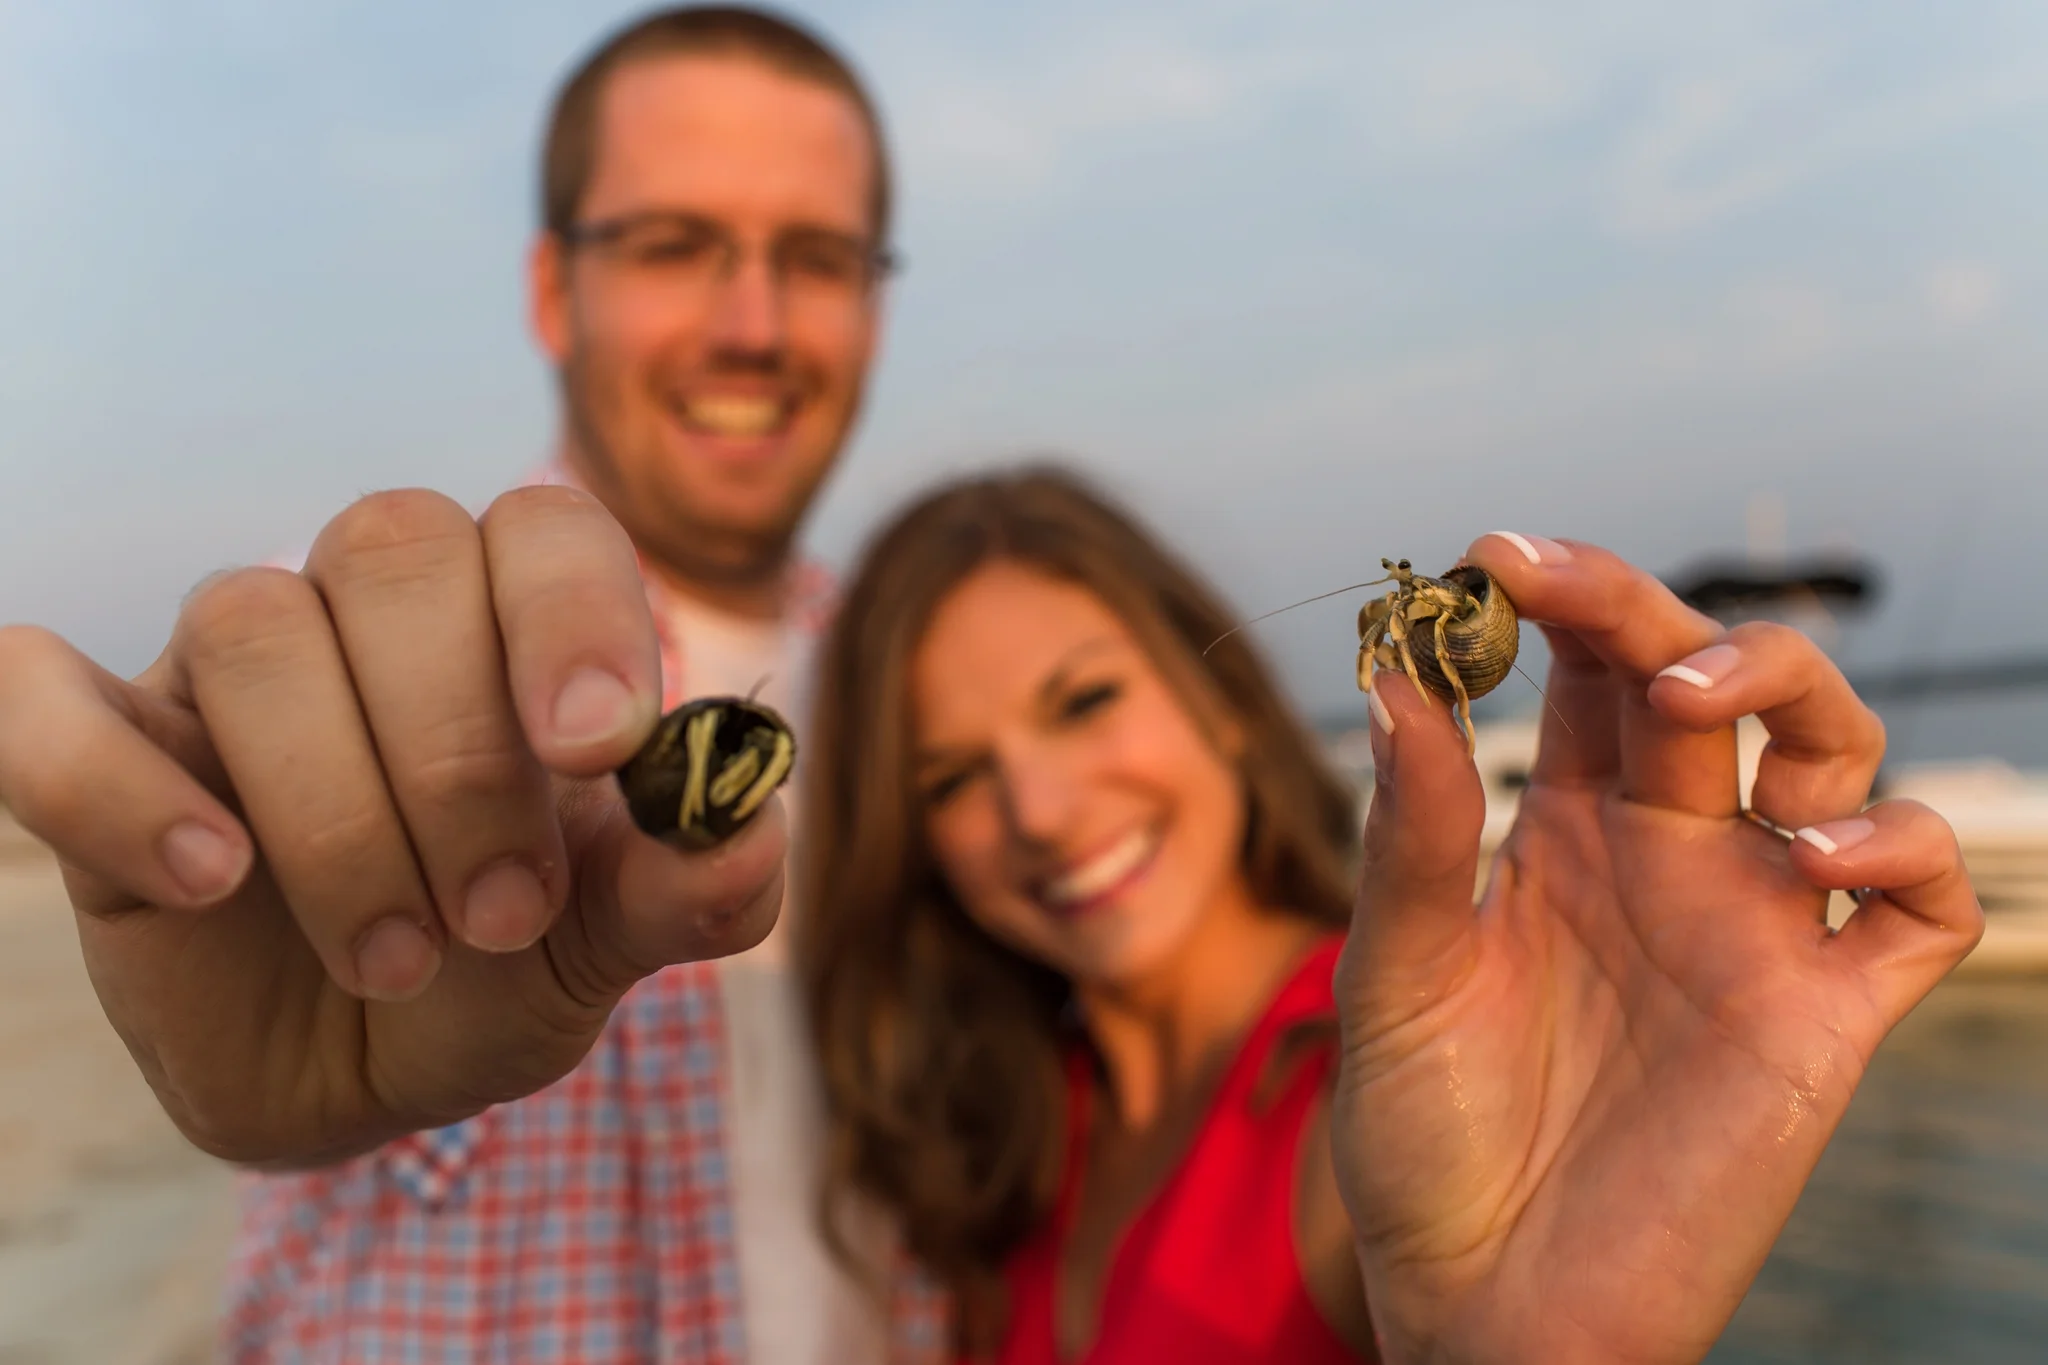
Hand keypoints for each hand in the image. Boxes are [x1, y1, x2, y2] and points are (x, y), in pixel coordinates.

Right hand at [0, 488, 784, 1165]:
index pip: (544, 528)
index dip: (572, 613)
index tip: (600, 747)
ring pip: (251, 621)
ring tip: (395, 955)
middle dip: (457, 749)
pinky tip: (209, 878)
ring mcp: (224, 675)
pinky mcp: (100, 748)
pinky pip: (44, 700)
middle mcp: (367, 614)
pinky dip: (116, 780)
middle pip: (392, 552)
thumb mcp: (600, 952)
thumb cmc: (492, 977)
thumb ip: (683, 892)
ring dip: (333, 805)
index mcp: (508, 622)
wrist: (352, 1074)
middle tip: (500, 914)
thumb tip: (756, 832)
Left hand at [1331, 535, 1980, 1364]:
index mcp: (1562, 831)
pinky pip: (1922, 900)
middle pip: (1703, 678)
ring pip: (1836, 748)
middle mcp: (1668, 856)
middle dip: (1647, 609)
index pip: (1588, 673)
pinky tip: (1810, 844)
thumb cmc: (1424, 1141)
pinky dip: (1901, 844)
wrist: (1483, 1303)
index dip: (1556, 601)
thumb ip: (1413, 832)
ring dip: (1786, 687)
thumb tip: (1394, 676)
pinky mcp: (1826, 1012)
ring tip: (1693, 700)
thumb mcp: (1394, 973)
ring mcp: (1755, 925)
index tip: (1489, 555)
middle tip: (1566, 584)